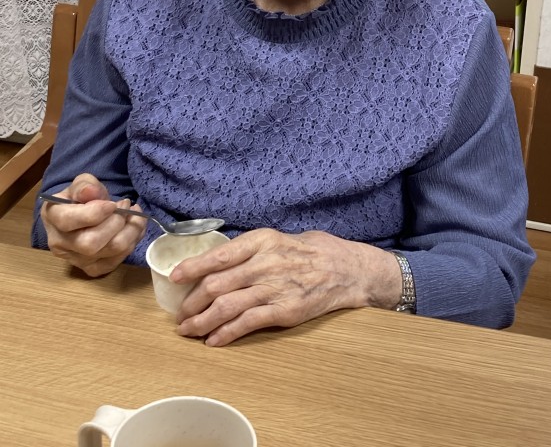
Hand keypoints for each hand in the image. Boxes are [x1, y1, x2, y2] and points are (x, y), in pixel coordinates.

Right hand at [41, 173, 145, 276]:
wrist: (80, 215)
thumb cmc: (79, 198)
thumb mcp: (80, 183)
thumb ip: (84, 185)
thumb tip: (91, 192)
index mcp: (52, 217)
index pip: (69, 221)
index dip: (95, 212)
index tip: (112, 203)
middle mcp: (60, 243)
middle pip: (91, 243)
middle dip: (117, 222)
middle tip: (126, 205)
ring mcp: (76, 260)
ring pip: (110, 252)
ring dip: (131, 231)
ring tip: (135, 214)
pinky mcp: (92, 269)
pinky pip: (116, 261)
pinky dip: (132, 242)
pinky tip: (134, 228)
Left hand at [171, 228, 401, 345]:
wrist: (345, 269)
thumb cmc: (309, 251)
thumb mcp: (278, 239)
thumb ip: (249, 250)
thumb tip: (215, 263)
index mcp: (261, 241)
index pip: (219, 255)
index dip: (193, 267)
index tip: (175, 277)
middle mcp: (265, 263)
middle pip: (216, 284)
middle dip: (193, 302)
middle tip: (181, 314)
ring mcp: (274, 288)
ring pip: (226, 306)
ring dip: (202, 321)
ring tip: (189, 330)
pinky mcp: (284, 312)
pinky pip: (247, 323)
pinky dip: (225, 334)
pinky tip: (213, 340)